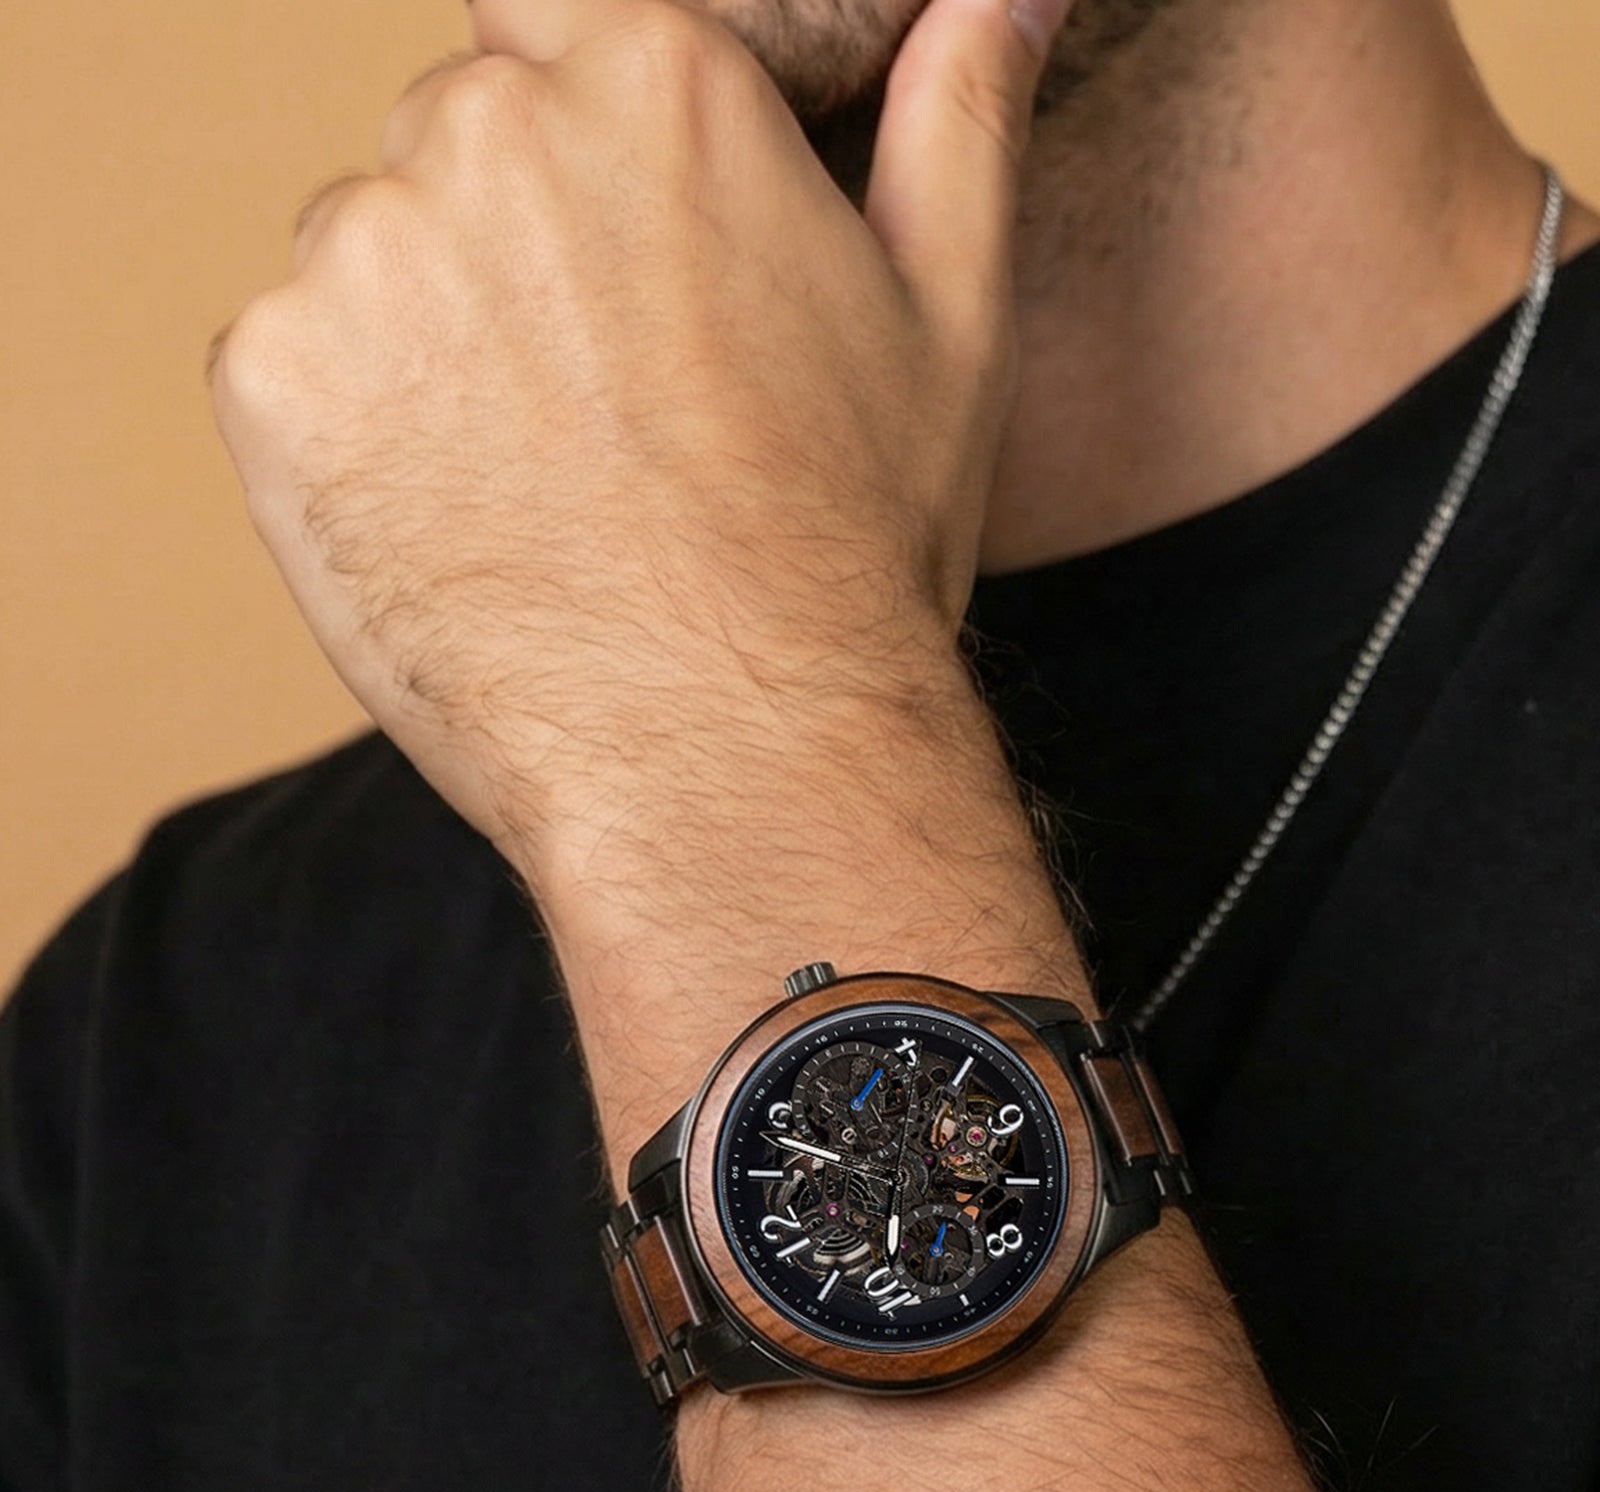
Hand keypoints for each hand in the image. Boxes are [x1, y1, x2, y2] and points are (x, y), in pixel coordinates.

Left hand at [207, 0, 1067, 874]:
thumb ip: (961, 119)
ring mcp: (365, 250)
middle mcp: (489, 126)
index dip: (597, 185)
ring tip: (533, 491)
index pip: (568, 49)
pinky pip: (294, 370)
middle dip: (514, 261)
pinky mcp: (270, 375)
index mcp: (656, 78)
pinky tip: (454, 528)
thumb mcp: (949, 320)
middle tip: (603, 423)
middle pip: (461, 152)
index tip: (631, 294)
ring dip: (426, 348)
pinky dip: (349, 439)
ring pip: (372, 261)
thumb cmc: (849, 552)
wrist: (730, 753)